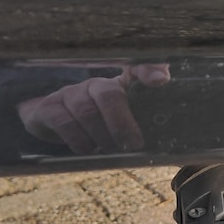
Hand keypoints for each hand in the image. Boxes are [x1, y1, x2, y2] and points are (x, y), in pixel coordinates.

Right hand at [16, 64, 169, 153]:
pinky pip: (64, 122)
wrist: (52, 124)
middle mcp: (96, 85)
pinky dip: (79, 141)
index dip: (149, 70)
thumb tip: (174, 155)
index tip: (162, 80)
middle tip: (133, 145)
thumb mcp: (125, 125)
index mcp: (121, 86)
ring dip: (101, 136)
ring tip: (111, 151)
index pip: (137, 68)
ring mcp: (71, 93)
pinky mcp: (49, 107)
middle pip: (109, 94)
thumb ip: (146, 131)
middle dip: (122, 122)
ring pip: (87, 111)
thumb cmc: (100, 127)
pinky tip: (88, 150)